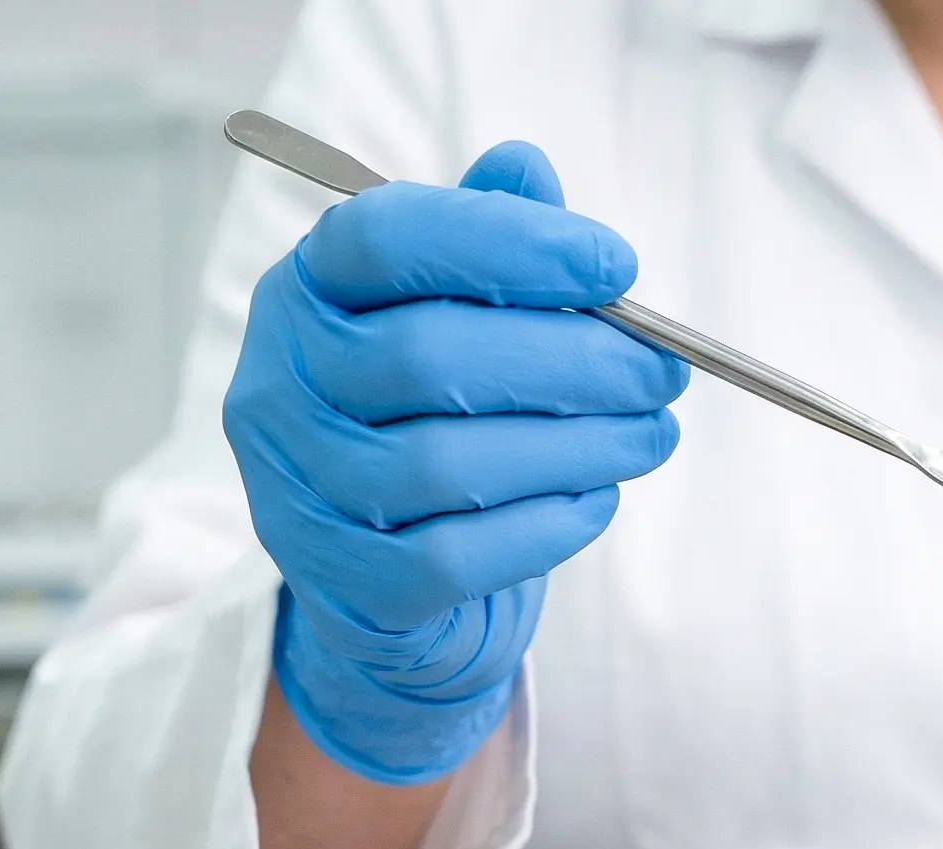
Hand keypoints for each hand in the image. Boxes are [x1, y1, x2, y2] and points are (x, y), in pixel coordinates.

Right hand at [225, 141, 686, 783]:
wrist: (382, 577)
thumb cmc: (430, 418)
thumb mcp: (450, 312)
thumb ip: (486, 240)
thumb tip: (528, 168)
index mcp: (305, 292)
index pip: (387, 238)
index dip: (513, 244)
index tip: (617, 268)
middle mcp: (280, 386)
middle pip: (429, 355)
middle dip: (574, 361)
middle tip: (661, 371)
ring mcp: (300, 492)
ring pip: (449, 465)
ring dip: (578, 447)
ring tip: (650, 435)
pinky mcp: (346, 585)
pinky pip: (460, 554)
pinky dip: (548, 524)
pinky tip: (596, 498)